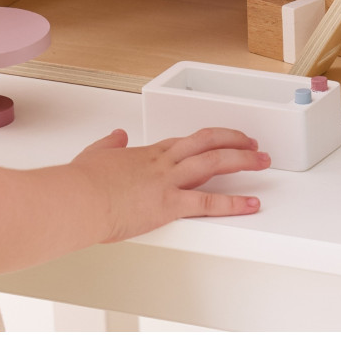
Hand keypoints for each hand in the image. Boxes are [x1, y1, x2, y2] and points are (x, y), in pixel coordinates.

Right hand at [71, 127, 270, 242]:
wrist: (77, 199)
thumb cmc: (81, 183)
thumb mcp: (94, 155)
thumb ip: (109, 145)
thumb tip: (116, 136)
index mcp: (147, 153)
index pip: (186, 141)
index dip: (209, 138)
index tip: (223, 139)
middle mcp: (163, 162)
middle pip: (208, 143)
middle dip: (235, 142)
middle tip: (254, 144)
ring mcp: (169, 181)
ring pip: (215, 162)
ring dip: (243, 160)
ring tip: (262, 162)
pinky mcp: (169, 204)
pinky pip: (208, 202)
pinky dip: (234, 203)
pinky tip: (250, 204)